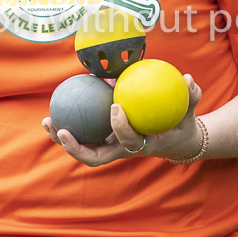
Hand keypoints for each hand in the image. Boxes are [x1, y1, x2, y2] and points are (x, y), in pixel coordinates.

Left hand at [42, 75, 202, 166]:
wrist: (176, 141)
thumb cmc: (181, 122)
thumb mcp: (189, 111)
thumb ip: (190, 96)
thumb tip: (188, 79)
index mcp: (142, 145)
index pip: (129, 142)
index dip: (121, 128)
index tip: (116, 107)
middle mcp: (122, 151)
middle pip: (95, 157)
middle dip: (76, 148)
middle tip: (62, 130)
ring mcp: (111, 148)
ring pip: (83, 150)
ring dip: (62, 138)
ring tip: (47, 120)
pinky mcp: (103, 141)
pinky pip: (83, 136)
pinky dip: (67, 126)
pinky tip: (55, 108)